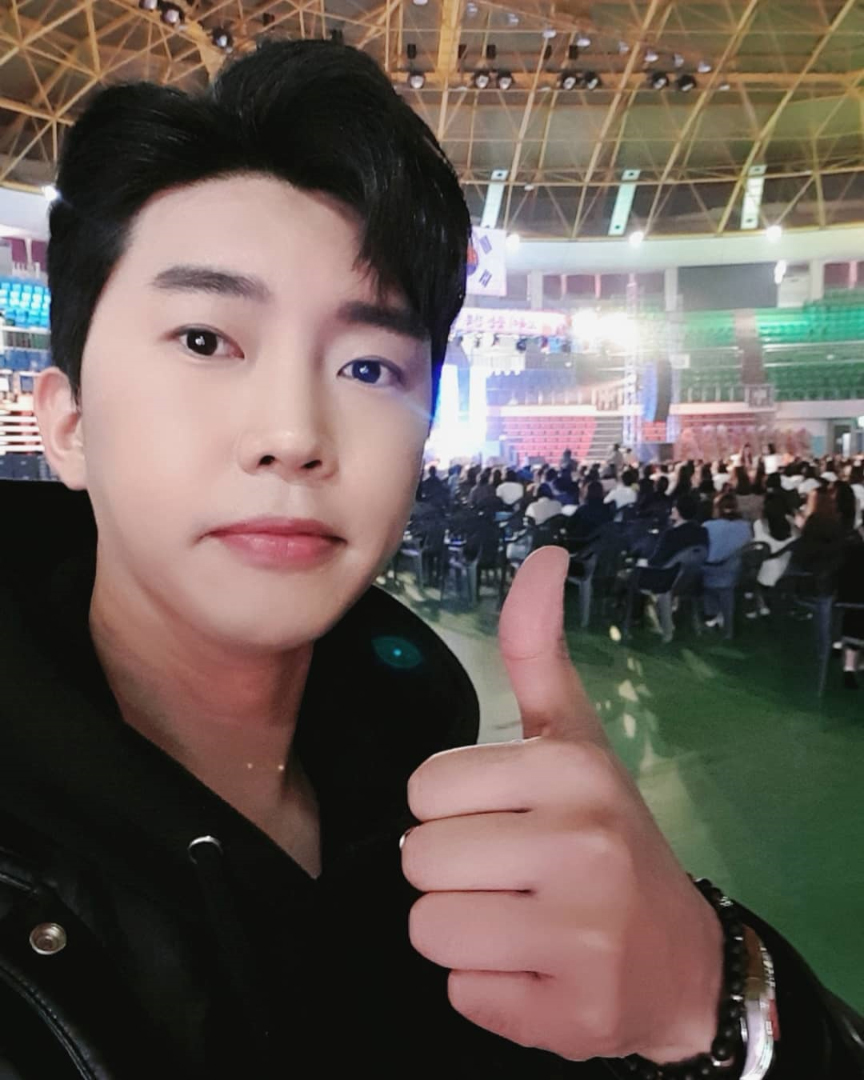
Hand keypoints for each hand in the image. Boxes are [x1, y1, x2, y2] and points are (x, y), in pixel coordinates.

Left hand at [401, 546, 723, 1063]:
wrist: (678, 956)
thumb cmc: (608, 835)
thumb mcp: (576, 738)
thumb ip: (538, 650)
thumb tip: (544, 552)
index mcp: (569, 769)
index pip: (422, 790)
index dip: (449, 811)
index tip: (501, 820)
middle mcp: (580, 844)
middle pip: (417, 859)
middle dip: (451, 872)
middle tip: (512, 877)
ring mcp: (582, 934)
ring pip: (428, 929)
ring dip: (463, 933)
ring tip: (521, 923)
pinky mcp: (573, 1014)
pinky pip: (462, 995)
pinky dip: (489, 989)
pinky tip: (540, 970)